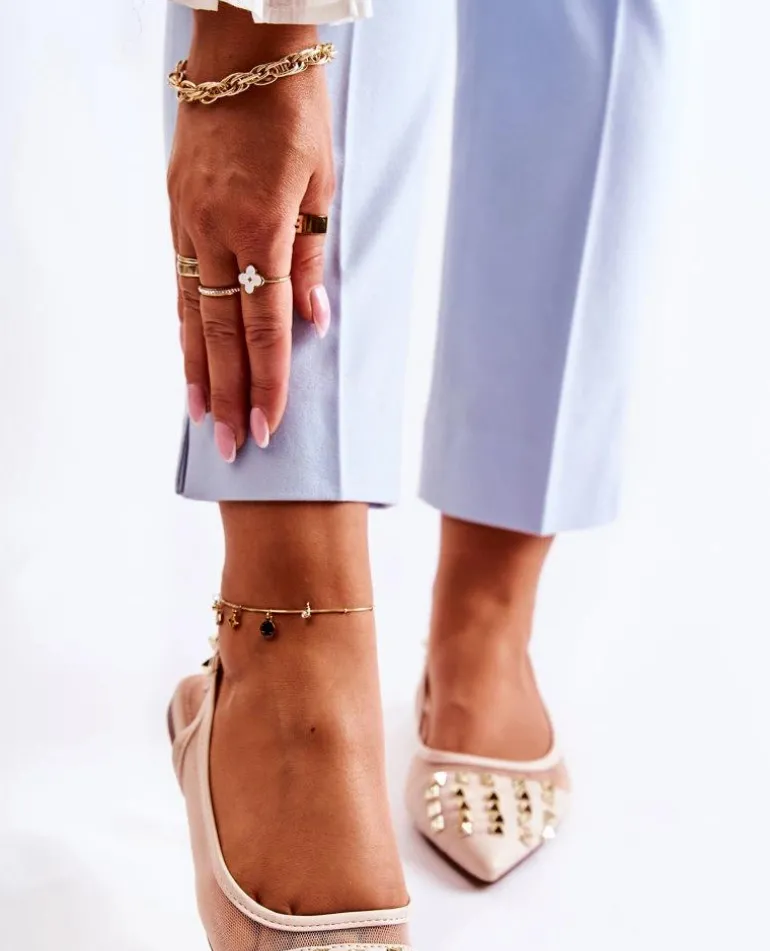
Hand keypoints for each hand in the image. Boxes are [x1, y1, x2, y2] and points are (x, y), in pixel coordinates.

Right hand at [168, 11, 333, 458]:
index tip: (268, 426)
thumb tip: (312, 323)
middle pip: (224, 333)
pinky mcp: (177, 214)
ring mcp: (190, 224)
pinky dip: (184, 329)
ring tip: (202, 419)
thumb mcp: (320, 185)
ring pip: (194, 315)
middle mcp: (218, 234)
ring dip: (200, 373)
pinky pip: (180, 285)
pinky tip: (188, 360)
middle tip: (231, 447)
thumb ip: (311, 258)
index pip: (266, 326)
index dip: (268, 381)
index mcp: (262, 229)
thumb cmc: (295, 116)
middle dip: (230, 395)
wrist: (241, 56)